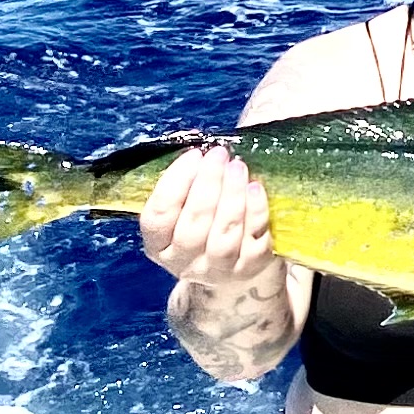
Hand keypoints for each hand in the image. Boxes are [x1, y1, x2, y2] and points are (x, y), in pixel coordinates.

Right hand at [139, 142, 275, 285]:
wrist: (234, 258)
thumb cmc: (203, 219)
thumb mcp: (184, 202)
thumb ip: (185, 178)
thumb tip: (198, 144)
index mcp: (158, 245)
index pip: (159, 215)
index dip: (175, 182)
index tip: (194, 155)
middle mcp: (184, 262)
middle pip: (193, 225)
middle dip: (207, 184)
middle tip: (219, 155)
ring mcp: (217, 269)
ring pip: (223, 235)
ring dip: (232, 196)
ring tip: (237, 168)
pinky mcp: (249, 268)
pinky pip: (253, 241)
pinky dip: (255, 212)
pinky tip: (255, 188)